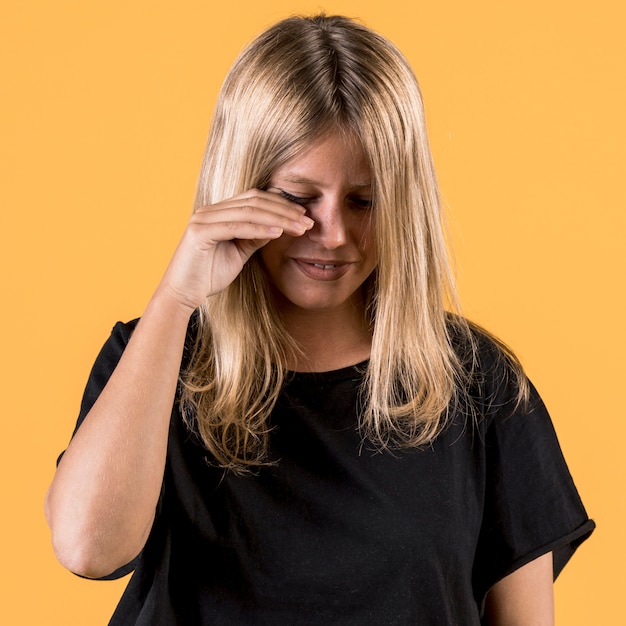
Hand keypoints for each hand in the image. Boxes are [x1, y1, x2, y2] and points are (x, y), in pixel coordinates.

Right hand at [157, 189, 313, 312]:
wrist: (182, 294)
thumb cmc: (208, 275)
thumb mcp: (238, 253)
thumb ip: (254, 237)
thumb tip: (278, 226)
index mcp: (218, 212)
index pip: (254, 199)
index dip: (281, 205)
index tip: (304, 217)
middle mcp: (209, 210)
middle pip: (254, 201)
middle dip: (285, 210)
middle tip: (308, 221)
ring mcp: (203, 218)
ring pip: (248, 211)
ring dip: (278, 218)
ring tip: (300, 227)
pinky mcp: (199, 232)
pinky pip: (236, 226)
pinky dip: (259, 228)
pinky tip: (278, 232)